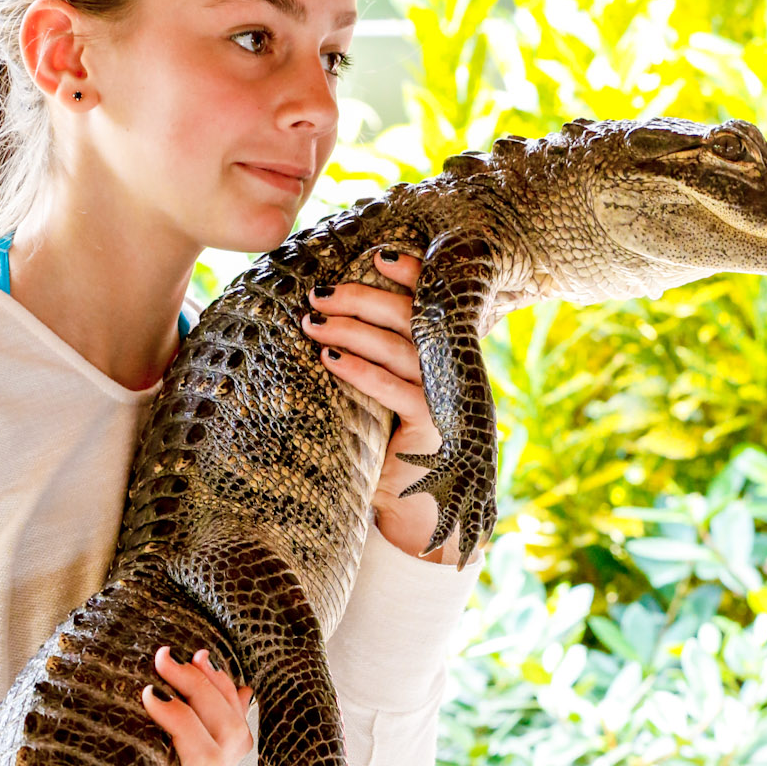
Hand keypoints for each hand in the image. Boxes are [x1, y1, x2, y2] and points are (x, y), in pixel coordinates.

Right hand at [0, 648, 253, 765]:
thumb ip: (20, 756)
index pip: (198, 758)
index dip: (180, 722)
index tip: (146, 695)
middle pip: (224, 738)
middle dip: (198, 692)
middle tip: (161, 658)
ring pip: (237, 732)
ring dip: (217, 690)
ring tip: (188, 656)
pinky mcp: (221, 763)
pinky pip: (239, 724)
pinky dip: (229, 694)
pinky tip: (208, 666)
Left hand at [299, 248, 448, 560]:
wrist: (423, 512)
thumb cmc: (398, 448)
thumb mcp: (391, 398)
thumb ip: (383, 360)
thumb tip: (334, 315)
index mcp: (450, 356)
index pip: (434, 304)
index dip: (412, 274)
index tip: (378, 253)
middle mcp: (455, 371)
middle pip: (413, 318)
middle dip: (364, 298)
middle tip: (319, 292)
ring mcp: (447, 398)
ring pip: (400, 349)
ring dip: (353, 329)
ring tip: (312, 321)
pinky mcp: (433, 427)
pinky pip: (395, 389)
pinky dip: (360, 370)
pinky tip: (329, 357)